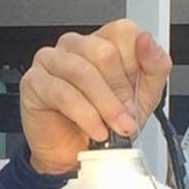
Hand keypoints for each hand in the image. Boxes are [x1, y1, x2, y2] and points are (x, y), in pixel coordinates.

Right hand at [19, 19, 174, 174]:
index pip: (124, 32)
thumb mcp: (144, 97)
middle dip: (119, 91)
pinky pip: (62, 92)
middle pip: (103, 52)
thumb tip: (147, 40)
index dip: (135, 64)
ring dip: (104, 106)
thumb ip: (155, 66)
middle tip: (125, 116)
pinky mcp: (34, 82)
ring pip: (82, 71)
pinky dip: (84, 115)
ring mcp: (51, 60)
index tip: (136, 92)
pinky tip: (95, 129)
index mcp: (103, 42)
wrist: (75, 156)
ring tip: (113, 127)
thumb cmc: (105, 123)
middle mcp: (76, 46)